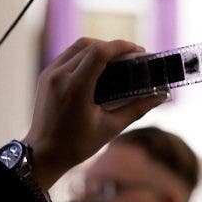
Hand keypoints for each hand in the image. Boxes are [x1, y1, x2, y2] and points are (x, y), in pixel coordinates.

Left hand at [22, 38, 166, 189]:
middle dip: (114, 47)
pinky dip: (85, 54)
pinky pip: (68, 55)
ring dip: (99, 48)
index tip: (139, 51)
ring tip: (117, 59)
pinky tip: (98, 66)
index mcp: (75, 87)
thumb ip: (136, 109)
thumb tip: (160, 97)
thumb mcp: (110, 128)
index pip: (100, 53)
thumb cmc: (76, 145)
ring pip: (78, 47)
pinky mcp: (45, 76)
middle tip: (132, 57)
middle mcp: (59, 75)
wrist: (42, 155)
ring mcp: (49, 74)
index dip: (122, 47)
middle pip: (90, 45)